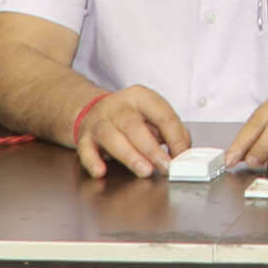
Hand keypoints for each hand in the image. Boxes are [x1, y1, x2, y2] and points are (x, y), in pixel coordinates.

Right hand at [68, 83, 192, 180]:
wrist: (93, 109)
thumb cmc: (130, 116)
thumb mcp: (153, 116)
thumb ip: (170, 132)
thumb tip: (182, 152)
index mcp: (141, 96)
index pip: (162, 115)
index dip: (174, 137)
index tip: (181, 156)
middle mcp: (118, 106)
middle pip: (133, 125)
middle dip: (151, 149)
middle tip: (164, 166)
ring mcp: (99, 120)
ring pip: (111, 136)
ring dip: (129, 156)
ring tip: (144, 170)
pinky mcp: (85, 136)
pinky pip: (85, 149)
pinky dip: (92, 161)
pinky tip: (101, 171)